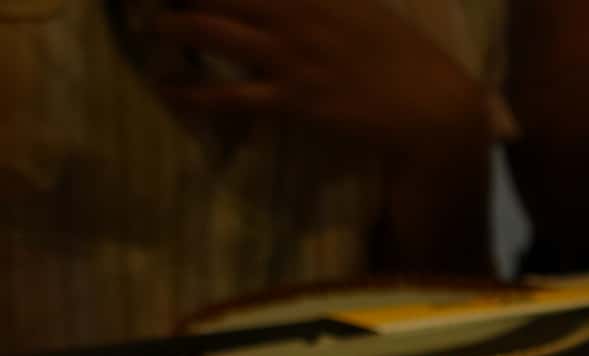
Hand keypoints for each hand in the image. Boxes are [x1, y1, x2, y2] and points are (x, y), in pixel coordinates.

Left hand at [151, 0, 489, 159]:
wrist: (432, 109)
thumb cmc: (403, 57)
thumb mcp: (362, 8)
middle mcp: (294, 15)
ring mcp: (290, 58)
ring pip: (211, 31)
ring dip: (173, 26)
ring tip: (153, 27)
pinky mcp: (293, 100)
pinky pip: (229, 96)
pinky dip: (193, 92)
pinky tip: (170, 88)